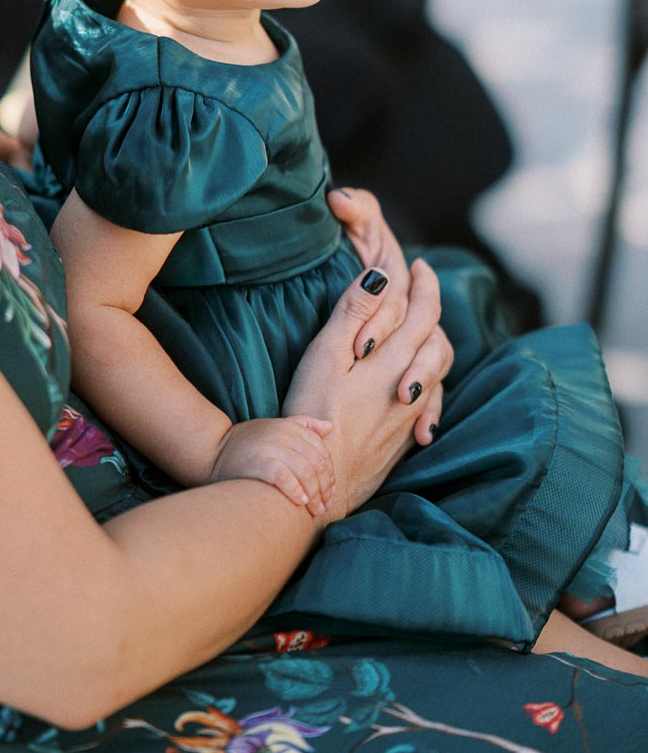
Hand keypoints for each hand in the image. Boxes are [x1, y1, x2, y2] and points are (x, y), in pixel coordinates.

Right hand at [210, 415, 334, 515]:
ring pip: (304, 470)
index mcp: (291, 426)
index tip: (330, 491)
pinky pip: (284, 476)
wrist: (214, 450)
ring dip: (314, 493)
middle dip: (324, 487)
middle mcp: (284, 434)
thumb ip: (304, 424)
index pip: (321, 451)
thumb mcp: (277, 427)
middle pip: (315, 463)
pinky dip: (295, 490)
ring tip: (315, 510)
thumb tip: (330, 427)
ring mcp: (271, 447)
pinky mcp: (259, 462)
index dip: (329, 473)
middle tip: (325, 506)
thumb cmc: (248, 442)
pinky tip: (300, 502)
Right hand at [284, 259, 453, 520]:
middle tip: (421, 290)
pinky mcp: (401, 443)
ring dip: (431, 347)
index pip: (424, 313)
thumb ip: (353, 312)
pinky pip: (429, 404)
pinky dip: (427, 385)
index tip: (421, 266)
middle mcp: (412, 390)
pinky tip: (412, 393)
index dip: (425, 285)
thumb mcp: (325, 355)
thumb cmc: (313, 414)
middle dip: (432, 311)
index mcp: (395, 361)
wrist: (320, 486)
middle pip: (438, 341)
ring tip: (418, 333)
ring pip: (437, 374)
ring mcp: (409, 419)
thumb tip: (381, 274)